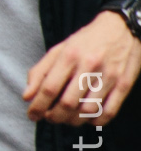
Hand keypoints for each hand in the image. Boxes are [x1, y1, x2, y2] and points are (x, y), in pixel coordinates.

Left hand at [25, 11, 140, 123]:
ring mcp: (109, 76)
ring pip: (88, 110)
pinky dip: (96, 121)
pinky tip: (87, 119)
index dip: (38, 106)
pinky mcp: (124, 85)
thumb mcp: (59, 49)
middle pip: (68, 102)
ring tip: (66, 119)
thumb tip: (26, 96)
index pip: (49, 87)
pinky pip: (109, 112)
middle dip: (54, 116)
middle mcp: (89, 66)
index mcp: (69, 55)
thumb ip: (40, 71)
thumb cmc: (86, 41)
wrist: (122, 29)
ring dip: (73, 121)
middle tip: (49, 118)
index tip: (32, 115)